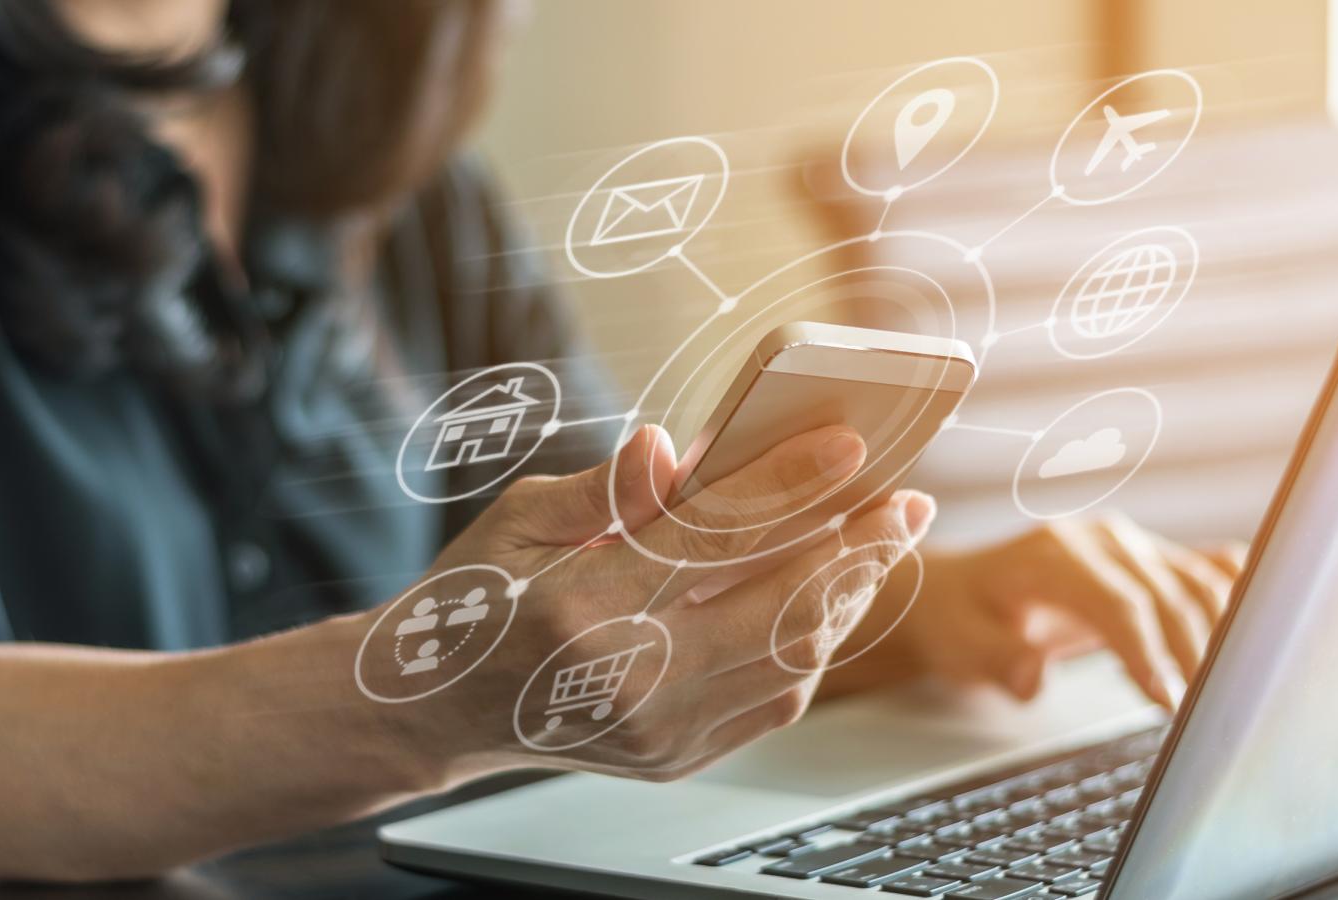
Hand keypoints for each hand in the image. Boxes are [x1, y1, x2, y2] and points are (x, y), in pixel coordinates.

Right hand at [357, 424, 936, 787]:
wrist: (430, 708)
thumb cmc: (472, 598)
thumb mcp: (517, 520)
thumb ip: (605, 489)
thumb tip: (671, 449)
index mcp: (578, 608)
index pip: (708, 539)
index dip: (787, 488)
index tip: (849, 446)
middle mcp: (626, 682)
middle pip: (775, 609)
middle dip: (855, 549)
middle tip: (906, 503)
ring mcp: (655, 732)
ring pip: (790, 661)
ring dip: (845, 597)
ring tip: (879, 543)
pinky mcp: (672, 759)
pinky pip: (773, 701)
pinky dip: (811, 644)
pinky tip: (828, 599)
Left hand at [896, 514, 1244, 707]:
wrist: (959, 589)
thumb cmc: (960, 617)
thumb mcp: (960, 642)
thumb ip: (997, 659)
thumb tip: (1034, 677)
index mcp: (1054, 554)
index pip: (1118, 602)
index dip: (1149, 652)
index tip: (1168, 701)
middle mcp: (1101, 540)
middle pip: (1168, 595)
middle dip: (1192, 655)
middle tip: (1206, 717)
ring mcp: (1131, 545)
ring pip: (1197, 582)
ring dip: (1220, 635)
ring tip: (1228, 693)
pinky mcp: (1150, 559)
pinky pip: (1205, 569)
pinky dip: (1236, 594)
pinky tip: (1259, 626)